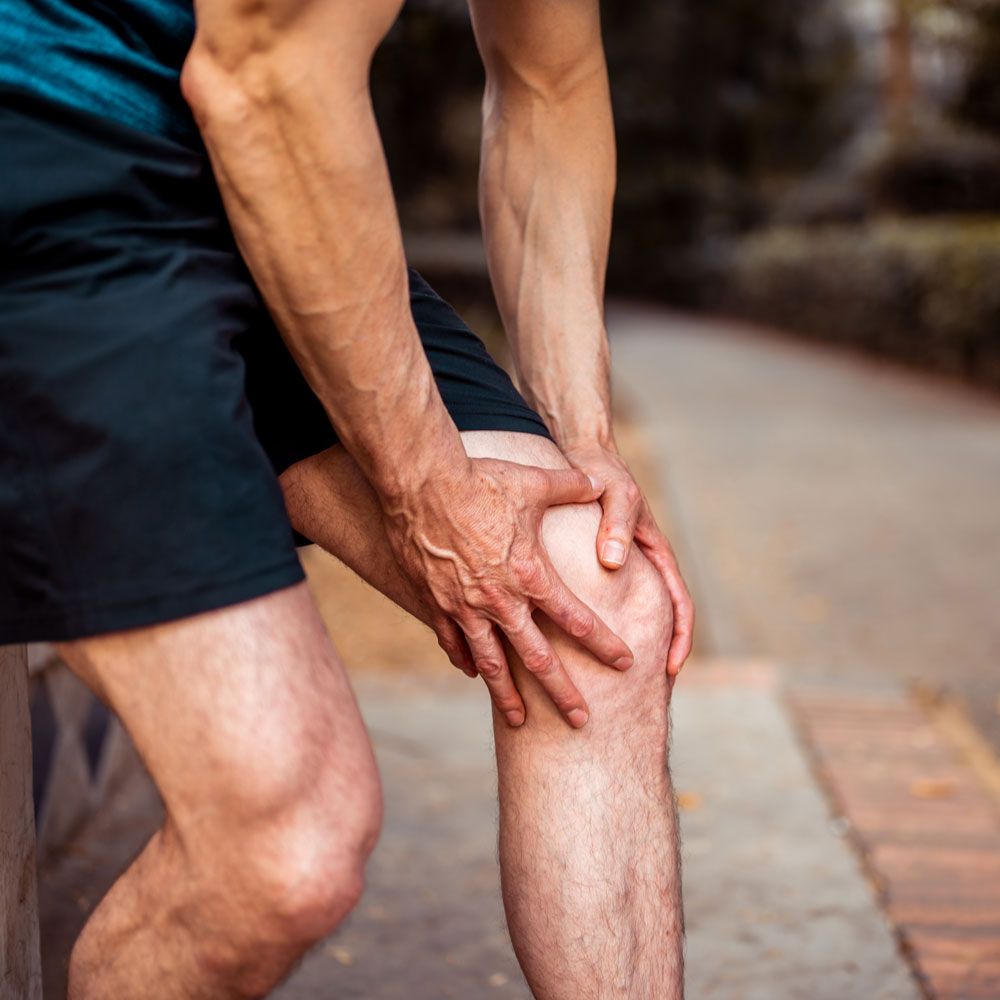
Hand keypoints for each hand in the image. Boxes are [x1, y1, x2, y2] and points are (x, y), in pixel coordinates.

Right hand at [379, 457, 634, 727]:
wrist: (420, 483)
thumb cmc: (481, 479)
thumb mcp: (535, 481)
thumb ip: (572, 486)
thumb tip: (600, 480)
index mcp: (531, 575)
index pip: (577, 619)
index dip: (604, 643)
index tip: (625, 663)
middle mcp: (500, 600)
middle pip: (538, 658)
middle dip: (563, 692)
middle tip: (581, 721)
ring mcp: (465, 606)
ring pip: (491, 664)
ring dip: (507, 695)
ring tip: (520, 721)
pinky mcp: (436, 603)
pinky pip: (453, 642)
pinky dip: (465, 661)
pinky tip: (472, 674)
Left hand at [564, 443, 694, 675]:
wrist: (584, 458)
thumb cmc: (604, 473)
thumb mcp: (614, 494)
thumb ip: (616, 524)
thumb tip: (613, 562)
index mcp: (656, 554)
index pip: (679, 603)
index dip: (680, 636)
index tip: (670, 667)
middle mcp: (642, 566)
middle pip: (659, 618)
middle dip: (657, 653)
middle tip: (646, 692)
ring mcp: (621, 569)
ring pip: (631, 616)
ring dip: (628, 645)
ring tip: (611, 681)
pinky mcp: (597, 568)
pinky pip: (601, 604)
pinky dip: (597, 627)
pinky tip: (576, 647)